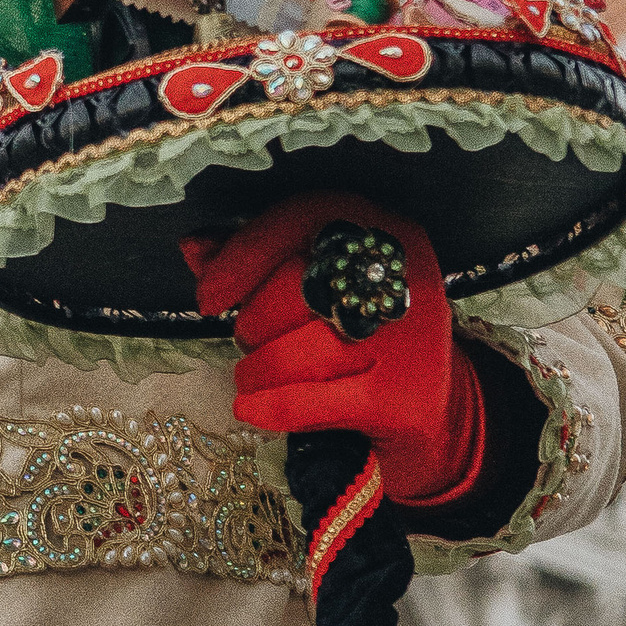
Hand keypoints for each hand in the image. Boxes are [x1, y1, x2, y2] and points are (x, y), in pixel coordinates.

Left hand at [181, 194, 484, 506]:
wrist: (431, 403)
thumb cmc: (356, 331)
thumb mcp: (314, 284)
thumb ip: (255, 258)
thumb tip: (194, 246)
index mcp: (380, 230)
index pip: (303, 218)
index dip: (243, 254)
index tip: (207, 296)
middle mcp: (403, 276)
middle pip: (297, 288)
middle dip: (252, 323)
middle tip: (248, 342)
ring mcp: (411, 338)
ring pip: (302, 350)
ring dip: (257, 369)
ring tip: (250, 376)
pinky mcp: (405, 396)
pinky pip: (313, 402)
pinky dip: (269, 406)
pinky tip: (249, 408)